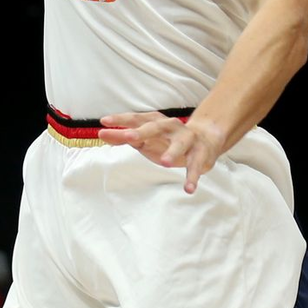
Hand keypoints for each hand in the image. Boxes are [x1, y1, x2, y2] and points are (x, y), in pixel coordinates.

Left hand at [98, 110, 224, 194]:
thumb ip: (126, 137)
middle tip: (129, 136)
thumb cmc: (168, 139)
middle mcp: (172, 127)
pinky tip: (189, 189)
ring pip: (181, 142)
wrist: (206, 138)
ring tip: (164, 162)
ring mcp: (187, 139)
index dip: (122, 119)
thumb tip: (102, 134)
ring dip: (173, 150)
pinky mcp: (200, 153)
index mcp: (157, 123)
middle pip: (157, 126)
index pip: (137, 118)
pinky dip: (193, 176)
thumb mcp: (147, 137)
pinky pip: (196, 164)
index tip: (104, 121)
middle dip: (144, 131)